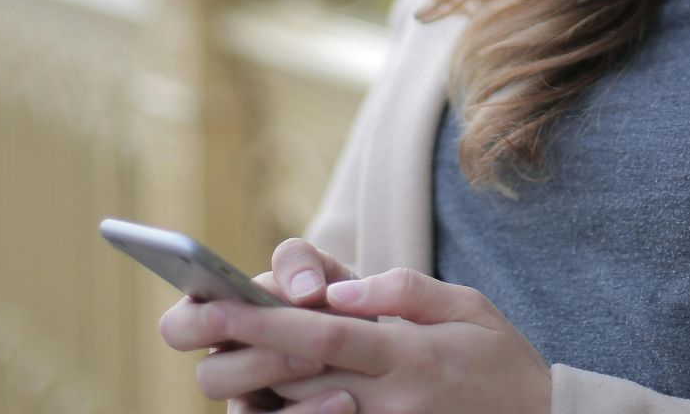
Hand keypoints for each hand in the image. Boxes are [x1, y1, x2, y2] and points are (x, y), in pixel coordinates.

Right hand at [159, 239, 369, 408]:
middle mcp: (228, 367)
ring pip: (241, 408)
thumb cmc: (334, 299)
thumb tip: (302, 290)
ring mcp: (250, 402)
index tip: (228, 307)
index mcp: (221, 322)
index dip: (197, 320)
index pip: (179, 326)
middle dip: (248, 357)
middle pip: (208, 376)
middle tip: (289, 342)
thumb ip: (302, 263)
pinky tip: (344, 399)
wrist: (372, 342)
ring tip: (322, 361)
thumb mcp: (322, 272)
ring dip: (277, 378)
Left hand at [203, 267, 551, 413]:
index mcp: (408, 355)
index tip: (212, 303)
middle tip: (189, 327)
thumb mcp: (468, 305)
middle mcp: (389, 400)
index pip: (322, 336)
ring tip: (219, 361)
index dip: (261, 320)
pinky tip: (263, 396)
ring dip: (251, 389)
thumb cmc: (501, 358)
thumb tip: (340, 289)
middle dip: (235, 353)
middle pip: (293, 379)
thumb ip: (403, 290)